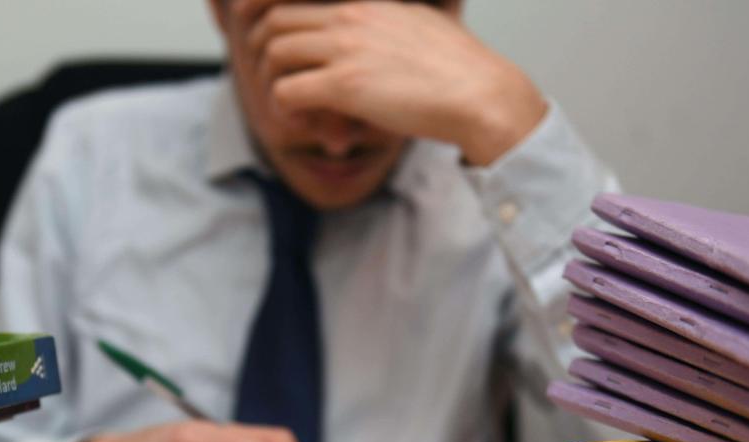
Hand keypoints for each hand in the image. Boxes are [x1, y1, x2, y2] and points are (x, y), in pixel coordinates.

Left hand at [242, 0, 547, 164]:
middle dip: (267, 55)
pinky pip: (286, 92)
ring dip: (274, 84)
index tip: (281, 51)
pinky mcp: (344, 84)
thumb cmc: (458, 71)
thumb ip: (388, 23)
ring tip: (295, 109)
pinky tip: (305, 122)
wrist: (482, 95)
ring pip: (273, 54)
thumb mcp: (420, 24)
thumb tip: (381, 36)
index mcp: (366, 0)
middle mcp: (351, 14)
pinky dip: (285, 110)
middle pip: (276, 22)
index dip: (279, 26)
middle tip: (281, 83)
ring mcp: (345, 47)